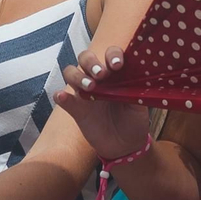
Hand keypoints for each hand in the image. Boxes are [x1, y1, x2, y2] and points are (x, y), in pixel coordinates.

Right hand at [53, 46, 153, 161]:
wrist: (125, 145)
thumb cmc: (134, 120)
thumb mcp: (140, 105)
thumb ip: (136, 90)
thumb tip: (136, 79)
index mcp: (115, 73)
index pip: (110, 54)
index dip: (112, 55)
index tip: (117, 65)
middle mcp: (98, 78)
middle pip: (86, 58)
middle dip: (91, 62)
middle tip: (101, 74)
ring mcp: (85, 93)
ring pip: (71, 73)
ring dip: (78, 76)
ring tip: (90, 87)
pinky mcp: (76, 109)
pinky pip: (63, 99)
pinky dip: (61, 96)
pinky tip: (62, 96)